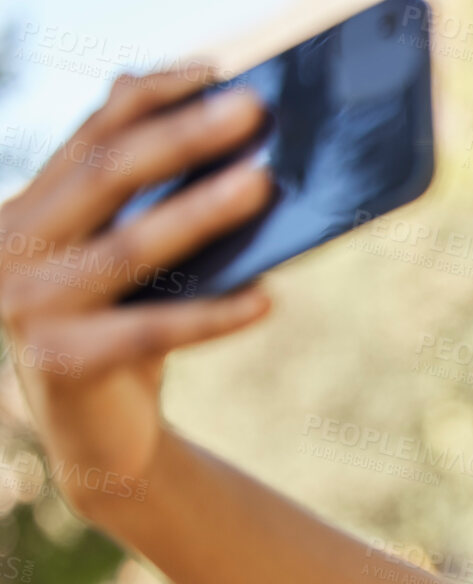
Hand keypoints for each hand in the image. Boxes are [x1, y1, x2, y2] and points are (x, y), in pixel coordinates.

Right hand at [0, 64, 274, 524]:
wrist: (102, 443)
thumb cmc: (126, 337)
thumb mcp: (132, 265)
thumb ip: (149, 205)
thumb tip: (224, 131)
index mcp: (26, 211)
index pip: (91, 136)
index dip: (153, 98)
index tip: (218, 71)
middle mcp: (11, 249)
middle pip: (106, 175)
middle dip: (184, 137)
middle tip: (254, 111)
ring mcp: (27, 307)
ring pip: (129, 248)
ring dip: (201, 212)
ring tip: (264, 184)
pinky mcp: (61, 362)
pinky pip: (153, 330)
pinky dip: (214, 314)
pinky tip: (268, 300)